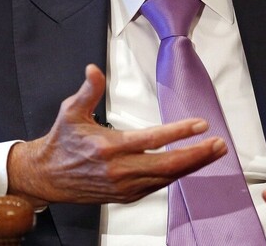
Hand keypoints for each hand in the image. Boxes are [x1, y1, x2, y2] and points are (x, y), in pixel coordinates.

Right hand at [7, 64, 226, 207]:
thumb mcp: (70, 111)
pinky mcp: (125, 196)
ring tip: (213, 153)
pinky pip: (157, 186)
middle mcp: (119, 170)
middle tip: (219, 144)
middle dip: (196, 154)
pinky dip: (175, 176)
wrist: (47, 177)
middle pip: (167, 164)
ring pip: (166, 178)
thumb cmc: (61, 142)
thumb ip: (88, 90)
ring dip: (192, 166)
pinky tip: (189, 166)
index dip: (178, 132)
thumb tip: (94, 69)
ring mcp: (124, 186)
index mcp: (108, 147)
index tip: (200, 124)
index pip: (152, 140)